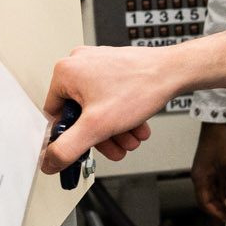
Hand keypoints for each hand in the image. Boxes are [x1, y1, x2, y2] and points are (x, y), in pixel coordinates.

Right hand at [41, 30, 225, 173]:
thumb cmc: (141, 87)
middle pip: (81, 113)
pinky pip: (111, 97)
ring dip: (115, 129)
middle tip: (116, 149)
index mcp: (65, 72)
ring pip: (99, 108)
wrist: (176, 71)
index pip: (56, 116)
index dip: (71, 137)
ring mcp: (99, 63)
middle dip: (101, 136)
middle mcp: (79, 63)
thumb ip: (67, 149)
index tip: (84, 148)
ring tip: (131, 140)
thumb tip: (49, 162)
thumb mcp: (96, 127)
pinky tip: (137, 127)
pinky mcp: (116, 67)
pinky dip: (123, 115)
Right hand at [191, 122, 225, 220]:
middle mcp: (200, 175)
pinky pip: (216, 180)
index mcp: (199, 178)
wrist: (219, 120)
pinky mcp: (211, 163)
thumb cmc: (220, 140)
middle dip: (219, 207)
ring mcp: (205, 169)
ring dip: (222, 197)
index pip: (204, 203)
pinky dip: (224, 187)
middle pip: (207, 197)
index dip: (215, 213)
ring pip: (213, 189)